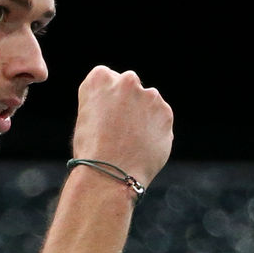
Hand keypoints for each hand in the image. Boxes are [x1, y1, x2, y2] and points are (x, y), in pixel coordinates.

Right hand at [70, 67, 173, 187]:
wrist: (110, 174)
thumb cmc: (91, 150)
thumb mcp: (87, 118)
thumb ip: (104, 102)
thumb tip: (122, 107)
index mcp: (99, 78)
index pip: (107, 78)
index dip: (106, 99)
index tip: (104, 115)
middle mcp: (126, 80)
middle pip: (130, 86)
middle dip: (128, 101)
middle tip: (120, 128)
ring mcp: (149, 95)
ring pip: (148, 102)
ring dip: (143, 115)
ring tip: (131, 141)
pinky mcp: (166, 113)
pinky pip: (160, 119)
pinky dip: (155, 130)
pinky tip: (142, 146)